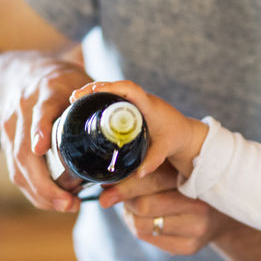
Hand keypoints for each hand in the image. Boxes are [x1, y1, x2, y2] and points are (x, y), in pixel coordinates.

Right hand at [0, 57, 90, 211]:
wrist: (24, 73)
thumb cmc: (65, 82)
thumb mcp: (82, 82)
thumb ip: (102, 101)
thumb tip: (131, 129)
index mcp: (46, 92)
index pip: (40, 112)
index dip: (40, 130)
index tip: (42, 148)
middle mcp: (23, 110)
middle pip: (24, 151)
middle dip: (44, 183)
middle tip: (69, 203)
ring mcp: (11, 127)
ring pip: (17, 166)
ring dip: (39, 192)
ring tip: (65, 206)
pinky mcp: (7, 141)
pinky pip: (15, 171)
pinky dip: (33, 190)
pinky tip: (51, 202)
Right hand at [71, 80, 207, 177]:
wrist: (186, 133)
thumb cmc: (176, 138)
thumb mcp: (165, 149)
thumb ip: (153, 161)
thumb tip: (139, 174)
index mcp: (149, 105)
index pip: (129, 89)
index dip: (111, 88)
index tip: (94, 92)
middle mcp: (142, 99)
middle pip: (115, 86)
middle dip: (94, 89)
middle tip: (75, 98)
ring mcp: (136, 101)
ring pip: (113, 90)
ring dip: (95, 92)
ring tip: (75, 100)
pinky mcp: (132, 106)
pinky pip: (114, 97)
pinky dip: (100, 98)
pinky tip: (86, 105)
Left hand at [100, 163, 227, 255]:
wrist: (222, 214)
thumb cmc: (190, 185)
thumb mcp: (175, 170)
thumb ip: (147, 171)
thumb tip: (107, 181)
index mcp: (196, 180)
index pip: (153, 181)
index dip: (125, 184)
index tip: (104, 185)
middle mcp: (199, 207)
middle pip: (144, 206)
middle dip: (124, 199)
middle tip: (112, 193)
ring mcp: (196, 230)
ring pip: (142, 225)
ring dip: (130, 214)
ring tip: (133, 204)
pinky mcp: (189, 247)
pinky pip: (148, 237)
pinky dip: (139, 226)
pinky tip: (145, 218)